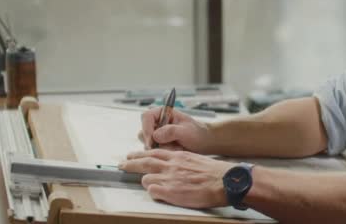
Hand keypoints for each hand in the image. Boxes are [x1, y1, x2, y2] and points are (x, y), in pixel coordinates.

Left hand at [119, 149, 234, 208]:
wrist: (223, 181)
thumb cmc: (214, 173)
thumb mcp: (196, 160)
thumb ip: (182, 162)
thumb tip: (175, 166)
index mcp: (178, 156)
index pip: (154, 152)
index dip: (141, 154)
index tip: (133, 155)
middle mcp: (171, 165)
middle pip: (145, 162)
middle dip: (131, 163)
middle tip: (122, 164)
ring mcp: (170, 179)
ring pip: (146, 178)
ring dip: (145, 180)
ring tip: (145, 182)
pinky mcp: (170, 192)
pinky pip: (152, 191)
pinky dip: (152, 192)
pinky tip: (156, 193)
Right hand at [140, 108, 211, 152]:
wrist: (203, 143)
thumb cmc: (197, 133)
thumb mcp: (186, 131)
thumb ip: (171, 131)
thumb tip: (156, 135)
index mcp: (163, 112)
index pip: (146, 116)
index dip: (147, 129)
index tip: (152, 141)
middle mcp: (157, 122)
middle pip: (143, 132)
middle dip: (154, 143)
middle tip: (168, 147)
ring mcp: (157, 134)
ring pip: (148, 144)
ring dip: (162, 148)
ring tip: (177, 147)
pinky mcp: (158, 145)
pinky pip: (153, 152)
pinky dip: (164, 153)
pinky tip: (176, 150)